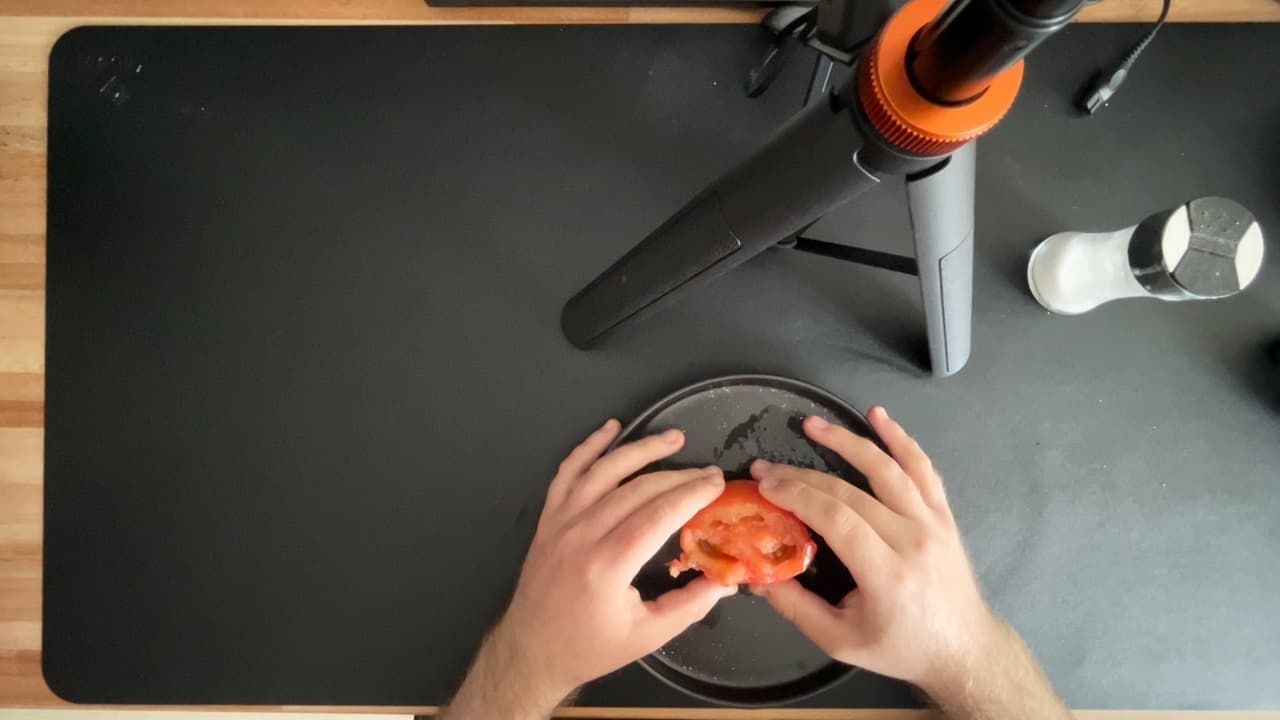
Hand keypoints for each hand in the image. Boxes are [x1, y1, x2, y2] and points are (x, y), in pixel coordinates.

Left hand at [447, 419, 733, 718]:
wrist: (531, 650)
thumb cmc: (589, 648)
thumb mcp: (647, 636)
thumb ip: (690, 606)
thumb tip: (727, 580)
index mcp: (606, 568)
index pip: (656, 516)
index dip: (689, 494)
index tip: (716, 483)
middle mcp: (580, 537)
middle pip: (636, 490)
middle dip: (677, 475)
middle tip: (709, 471)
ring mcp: (560, 524)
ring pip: (603, 472)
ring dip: (639, 449)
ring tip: (672, 438)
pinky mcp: (548, 519)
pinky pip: (567, 473)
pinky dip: (589, 447)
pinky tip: (611, 429)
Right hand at [748, 407, 1001, 692]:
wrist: (964, 649)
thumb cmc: (902, 648)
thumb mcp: (841, 641)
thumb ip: (796, 608)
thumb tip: (757, 577)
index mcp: (887, 574)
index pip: (837, 518)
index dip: (798, 495)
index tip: (765, 485)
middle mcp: (913, 540)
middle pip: (851, 492)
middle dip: (802, 475)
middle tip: (766, 467)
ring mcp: (932, 523)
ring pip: (888, 469)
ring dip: (848, 441)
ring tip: (813, 425)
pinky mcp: (944, 516)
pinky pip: (923, 469)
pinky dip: (902, 439)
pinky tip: (879, 417)